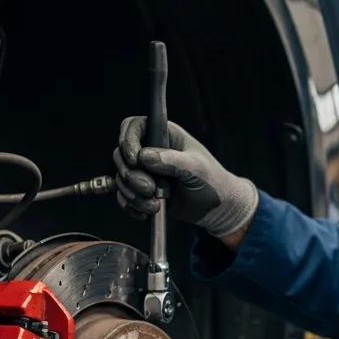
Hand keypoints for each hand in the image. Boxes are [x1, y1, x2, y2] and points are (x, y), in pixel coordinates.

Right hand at [112, 118, 258, 237]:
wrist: (217, 209)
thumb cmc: (213, 181)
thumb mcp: (197, 167)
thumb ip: (172, 160)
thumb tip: (144, 157)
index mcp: (163, 134)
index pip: (133, 126)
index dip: (128, 141)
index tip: (134, 160)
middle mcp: (150, 150)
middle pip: (121, 155)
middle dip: (131, 175)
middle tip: (150, 189)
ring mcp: (145, 172)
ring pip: (122, 178)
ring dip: (132, 194)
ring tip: (154, 206)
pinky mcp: (143, 192)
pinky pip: (125, 197)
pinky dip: (131, 206)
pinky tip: (146, 212)